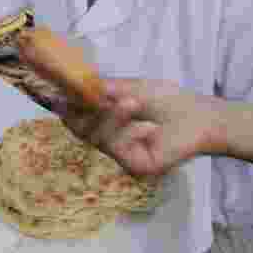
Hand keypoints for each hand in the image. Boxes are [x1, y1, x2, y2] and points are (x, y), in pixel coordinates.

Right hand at [48, 78, 219, 177]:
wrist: (200, 116)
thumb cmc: (168, 99)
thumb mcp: (128, 88)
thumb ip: (98, 89)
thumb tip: (66, 85)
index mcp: (107, 121)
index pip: (75, 116)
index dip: (62, 106)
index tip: (53, 94)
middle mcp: (110, 139)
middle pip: (79, 128)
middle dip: (84, 110)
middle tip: (98, 96)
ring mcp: (122, 155)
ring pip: (96, 137)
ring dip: (112, 118)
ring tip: (133, 104)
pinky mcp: (135, 167)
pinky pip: (118, 148)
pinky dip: (130, 132)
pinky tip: (148, 127)